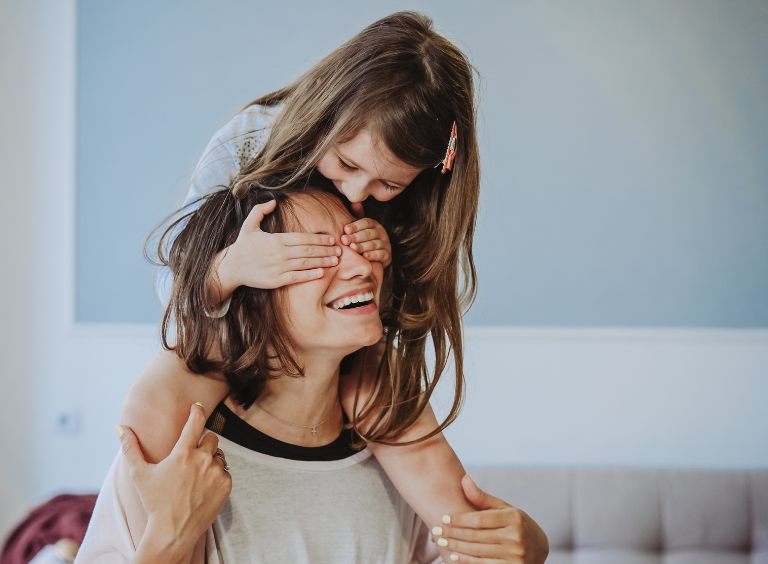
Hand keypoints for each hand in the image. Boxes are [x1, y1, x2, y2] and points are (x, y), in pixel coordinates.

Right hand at [117, 403, 231, 562]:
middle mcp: (202, 460)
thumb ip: (130, 448)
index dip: (197, 411)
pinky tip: (203, 488)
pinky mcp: (226, 485)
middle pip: (211, 437)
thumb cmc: (154, 502)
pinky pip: (224, 471)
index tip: (198, 406)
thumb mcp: (139, 474)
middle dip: (203, 443)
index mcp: (183, 453)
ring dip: (209, 460)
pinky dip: (216, 476)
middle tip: (191, 458)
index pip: (196, 422)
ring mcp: (216, 473)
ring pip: (218, 455)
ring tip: (195, 477)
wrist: (173, 531)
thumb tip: (120, 427)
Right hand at [213, 199, 341, 300]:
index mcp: (276, 239)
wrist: (231, 267)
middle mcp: (279, 253)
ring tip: (335, 260)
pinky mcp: (276, 280)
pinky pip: (296, 277)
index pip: (303, 237)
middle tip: (340, 249)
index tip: (331, 238)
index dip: (319, 238)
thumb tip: (273, 201)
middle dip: (326, 249)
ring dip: (322, 261)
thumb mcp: (249, 225)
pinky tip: (321, 273)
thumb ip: (260, 211)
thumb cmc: (242, 246)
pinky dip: (310, 275)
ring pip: (305, 263)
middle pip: (308, 250)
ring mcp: (278, 267)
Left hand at [341, 217, 391, 266]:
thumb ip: (357, 215)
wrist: (375, 257)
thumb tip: (354, 202)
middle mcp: (381, 232)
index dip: (355, 226)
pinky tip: (365, 256)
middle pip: (368, 233)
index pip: (366, 222)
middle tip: (345, 240)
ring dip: (362, 246)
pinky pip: (381, 254)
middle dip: (356, 237)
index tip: (345, 229)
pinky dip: (373, 255)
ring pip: (374, 244)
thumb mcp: (360, 228)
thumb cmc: (364, 240)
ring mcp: (385, 243)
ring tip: (353, 248)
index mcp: (374, 224)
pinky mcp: (387, 255)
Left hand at [432, 474, 548, 563]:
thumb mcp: (504, 508)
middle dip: (453, 534)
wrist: (539, 548)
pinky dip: (466, 561)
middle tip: (436, 532)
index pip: (480, 519)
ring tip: (441, 542)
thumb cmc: (516, 524)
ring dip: (456, 547)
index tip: (443, 518)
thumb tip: (465, 478)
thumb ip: (482, 497)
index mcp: (514, 518)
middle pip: (476, 536)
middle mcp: (516, 537)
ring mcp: (515, 556)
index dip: (460, 519)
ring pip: (477, 552)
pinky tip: (454, 555)